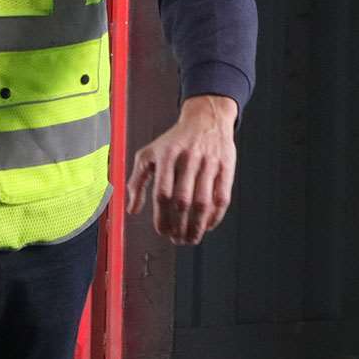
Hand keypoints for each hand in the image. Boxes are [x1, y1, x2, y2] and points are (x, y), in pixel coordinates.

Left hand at [126, 95, 237, 244]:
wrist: (206, 118)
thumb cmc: (173, 141)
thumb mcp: (148, 154)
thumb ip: (137, 181)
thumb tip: (131, 210)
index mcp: (167, 156)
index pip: (163, 193)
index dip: (162, 217)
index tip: (162, 232)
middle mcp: (188, 159)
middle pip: (183, 201)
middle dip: (180, 226)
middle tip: (177, 240)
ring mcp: (209, 163)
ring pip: (204, 202)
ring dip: (197, 226)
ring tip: (191, 239)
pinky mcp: (226, 167)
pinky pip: (222, 197)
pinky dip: (215, 216)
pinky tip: (207, 226)